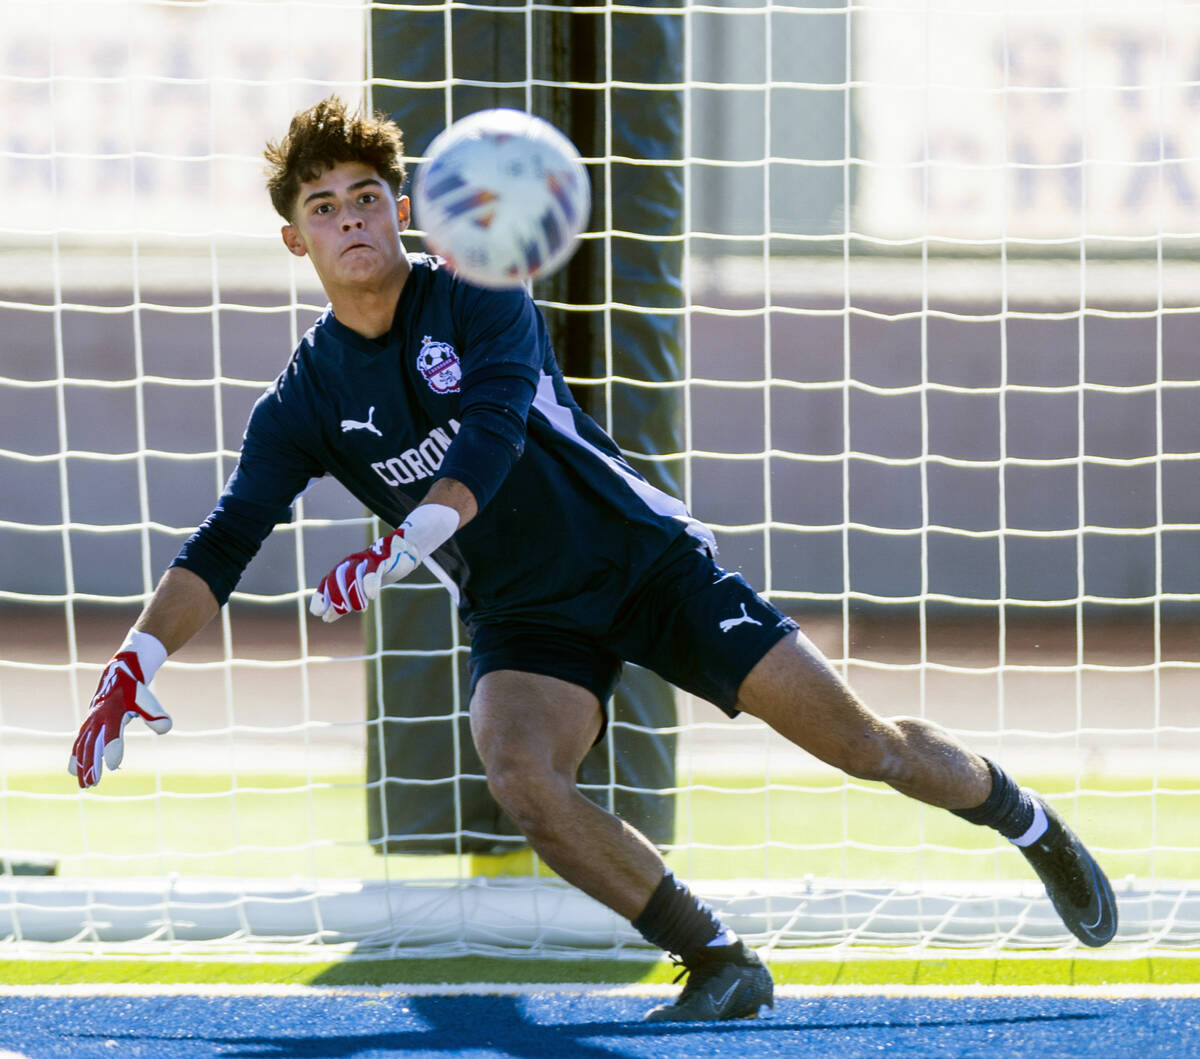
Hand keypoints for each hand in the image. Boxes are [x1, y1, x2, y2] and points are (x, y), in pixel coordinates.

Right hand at [68, 652, 172, 788]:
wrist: (116, 677)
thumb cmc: (135, 691)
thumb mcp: (147, 700)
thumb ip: (156, 714)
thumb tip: (165, 728)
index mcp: (113, 711)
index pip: (112, 733)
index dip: (113, 749)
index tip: (114, 766)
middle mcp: (97, 718)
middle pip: (92, 744)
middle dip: (92, 764)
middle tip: (93, 783)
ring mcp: (89, 722)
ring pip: (82, 746)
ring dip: (82, 765)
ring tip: (84, 785)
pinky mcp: (86, 726)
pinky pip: (78, 744)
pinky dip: (75, 757)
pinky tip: (74, 772)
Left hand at [309, 526, 420, 622]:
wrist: (403, 550)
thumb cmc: (379, 572)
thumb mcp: (360, 587)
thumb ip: (344, 600)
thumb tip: (326, 618)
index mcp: (343, 568)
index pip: (327, 581)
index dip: (322, 597)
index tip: (321, 614)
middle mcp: (351, 562)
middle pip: (336, 577)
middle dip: (336, 596)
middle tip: (343, 611)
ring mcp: (365, 558)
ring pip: (353, 574)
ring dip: (354, 593)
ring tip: (361, 608)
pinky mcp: (381, 557)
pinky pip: (372, 569)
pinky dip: (370, 583)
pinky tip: (372, 596)